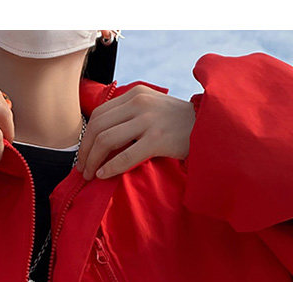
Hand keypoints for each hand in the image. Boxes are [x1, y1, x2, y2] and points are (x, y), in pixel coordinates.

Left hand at [75, 85, 195, 180]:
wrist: (211, 127)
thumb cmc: (180, 125)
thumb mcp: (153, 110)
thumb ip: (131, 117)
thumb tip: (103, 140)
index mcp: (136, 94)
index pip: (99, 114)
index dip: (85, 136)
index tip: (83, 154)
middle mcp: (139, 103)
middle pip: (98, 127)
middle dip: (85, 150)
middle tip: (82, 168)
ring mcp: (148, 121)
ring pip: (107, 140)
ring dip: (93, 160)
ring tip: (90, 174)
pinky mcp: (158, 139)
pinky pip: (126, 156)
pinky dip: (110, 167)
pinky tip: (103, 175)